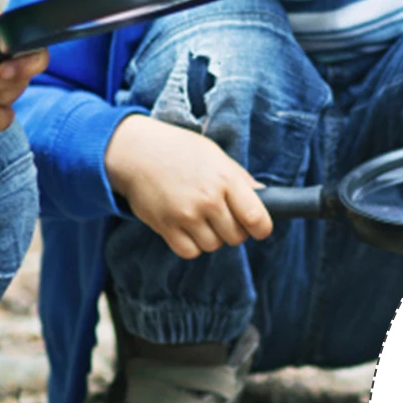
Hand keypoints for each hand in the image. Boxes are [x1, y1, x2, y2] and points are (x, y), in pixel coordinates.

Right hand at [104, 114, 272, 258]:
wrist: (137, 152)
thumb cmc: (180, 150)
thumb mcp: (215, 155)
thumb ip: (240, 178)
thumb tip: (265, 195)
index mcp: (225, 179)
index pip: (257, 218)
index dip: (262, 228)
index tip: (258, 228)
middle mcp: (208, 199)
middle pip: (236, 237)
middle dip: (234, 231)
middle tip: (223, 217)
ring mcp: (186, 215)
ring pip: (213, 246)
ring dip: (211, 237)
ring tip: (201, 218)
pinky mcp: (166, 227)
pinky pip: (190, 251)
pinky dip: (191, 245)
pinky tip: (187, 227)